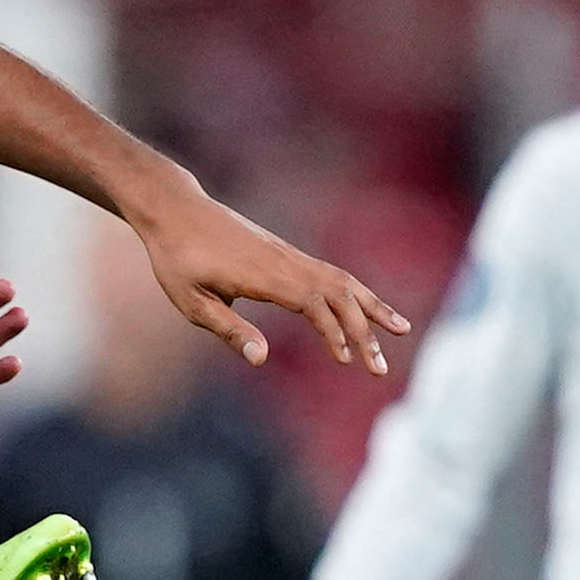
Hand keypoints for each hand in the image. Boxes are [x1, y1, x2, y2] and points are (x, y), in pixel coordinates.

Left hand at [130, 180, 409, 376]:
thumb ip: (229, 329)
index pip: (313, 304)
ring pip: (343, 281)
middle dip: (365, 331)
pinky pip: (330, 274)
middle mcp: (285, 262)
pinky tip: (367, 308)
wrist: (177, 211)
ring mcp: (289, 255)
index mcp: (263, 275)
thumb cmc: (177, 260)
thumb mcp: (192, 302)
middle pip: (339, 295)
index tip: (348, 361)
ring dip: (372, 308)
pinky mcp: (287, 254)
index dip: (335, 332)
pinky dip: (355, 293)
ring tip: (402, 330)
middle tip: (380, 369)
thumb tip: (261, 359)